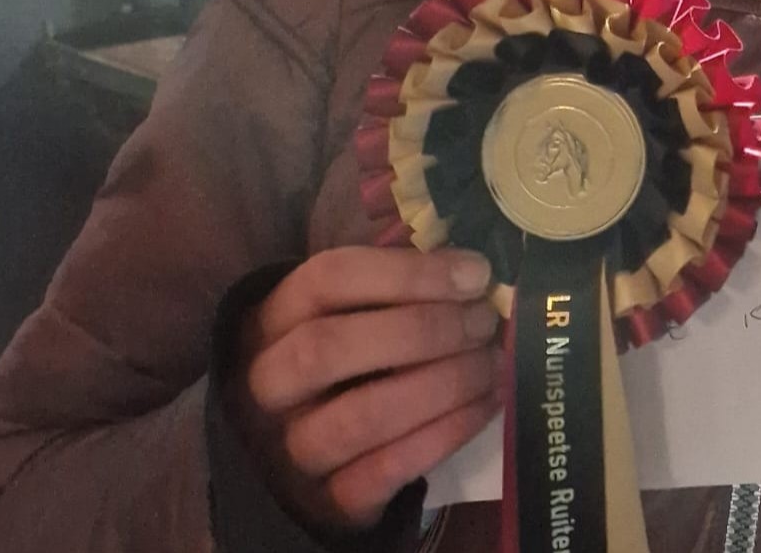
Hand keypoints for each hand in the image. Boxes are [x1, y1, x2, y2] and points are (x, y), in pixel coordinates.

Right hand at [233, 246, 503, 531]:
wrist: (317, 455)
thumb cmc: (351, 359)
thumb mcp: (357, 310)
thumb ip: (401, 279)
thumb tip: (472, 260)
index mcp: (274, 319)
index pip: (326, 279)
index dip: (407, 273)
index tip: (474, 274)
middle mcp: (269, 383)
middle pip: (327, 348)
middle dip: (421, 329)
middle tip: (483, 321)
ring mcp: (291, 446)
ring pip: (359, 416)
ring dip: (442, 384)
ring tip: (491, 363)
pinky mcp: (327, 499)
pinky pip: (385, 469)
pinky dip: (446, 433)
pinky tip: (487, 404)